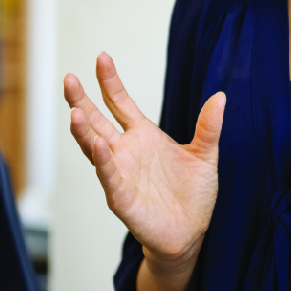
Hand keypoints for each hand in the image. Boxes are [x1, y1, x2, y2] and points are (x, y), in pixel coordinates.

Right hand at [63, 52, 225, 265]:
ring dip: (84, 130)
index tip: (102, 57)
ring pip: (94, 147)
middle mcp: (125, 152)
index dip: (110, 82)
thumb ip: (209, 126)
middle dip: (81, 101)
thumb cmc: (194, 195)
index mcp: (143, 136)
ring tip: (75, 110)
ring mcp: (119, 173)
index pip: (119, 103)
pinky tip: (99, 146)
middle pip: (96, 121)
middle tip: (69, 78)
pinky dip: (103, 162)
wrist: (191, 233)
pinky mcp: (121, 197)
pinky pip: (108, 176)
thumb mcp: (205, 155)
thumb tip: (220, 96)